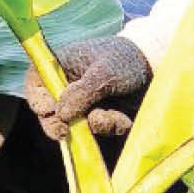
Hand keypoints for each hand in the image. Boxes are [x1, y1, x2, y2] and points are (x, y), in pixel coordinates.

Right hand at [24, 35, 150, 140]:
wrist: (157, 66)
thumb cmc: (125, 59)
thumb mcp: (104, 72)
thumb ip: (82, 92)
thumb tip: (60, 114)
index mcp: (61, 67)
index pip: (37, 83)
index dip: (37, 99)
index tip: (47, 110)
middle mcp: (68, 88)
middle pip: (50, 113)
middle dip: (56, 125)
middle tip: (64, 133)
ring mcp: (85, 106)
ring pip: (77, 126)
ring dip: (94, 125)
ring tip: (112, 115)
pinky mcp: (102, 118)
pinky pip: (101, 131)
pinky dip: (112, 127)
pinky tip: (124, 118)